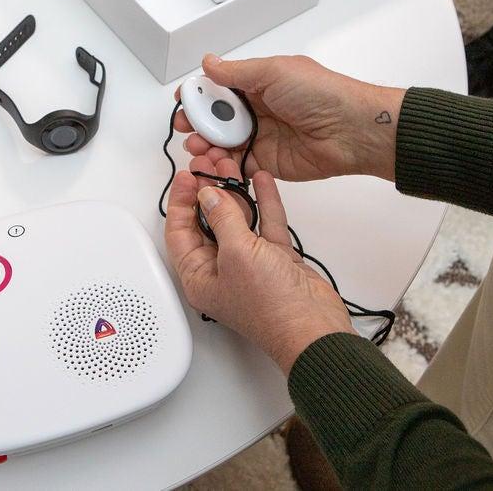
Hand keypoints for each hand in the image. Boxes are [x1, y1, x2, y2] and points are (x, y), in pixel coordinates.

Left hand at [164, 154, 353, 374]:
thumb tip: (208, 196)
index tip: (188, 177)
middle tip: (210, 166)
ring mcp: (250, 264)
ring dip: (237, 193)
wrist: (313, 326)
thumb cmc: (270, 307)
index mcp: (199, 277)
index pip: (179, 233)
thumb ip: (222, 219)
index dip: (181, 202)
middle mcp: (221, 270)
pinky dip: (264, 202)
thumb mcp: (236, 253)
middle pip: (208, 223)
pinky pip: (265, 225)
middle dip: (210, 192)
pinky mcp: (275, 259)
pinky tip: (260, 180)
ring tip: (233, 165)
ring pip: (238, 220)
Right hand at [176, 54, 404, 181]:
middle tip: (186, 126)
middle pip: (216, 117)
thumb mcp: (274, 72)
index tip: (184, 100)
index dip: (200, 93)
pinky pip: (236, 165)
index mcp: (259, 83)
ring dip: (205, 143)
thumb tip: (208, 62)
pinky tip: (211, 162)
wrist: (351, 131)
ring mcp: (260, 137)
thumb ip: (236, 72)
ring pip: (222, 142)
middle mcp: (258, 109)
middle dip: (197, 121)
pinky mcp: (265, 162)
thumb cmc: (320, 94)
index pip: (220, 87)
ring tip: (197, 146)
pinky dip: (221, 165)